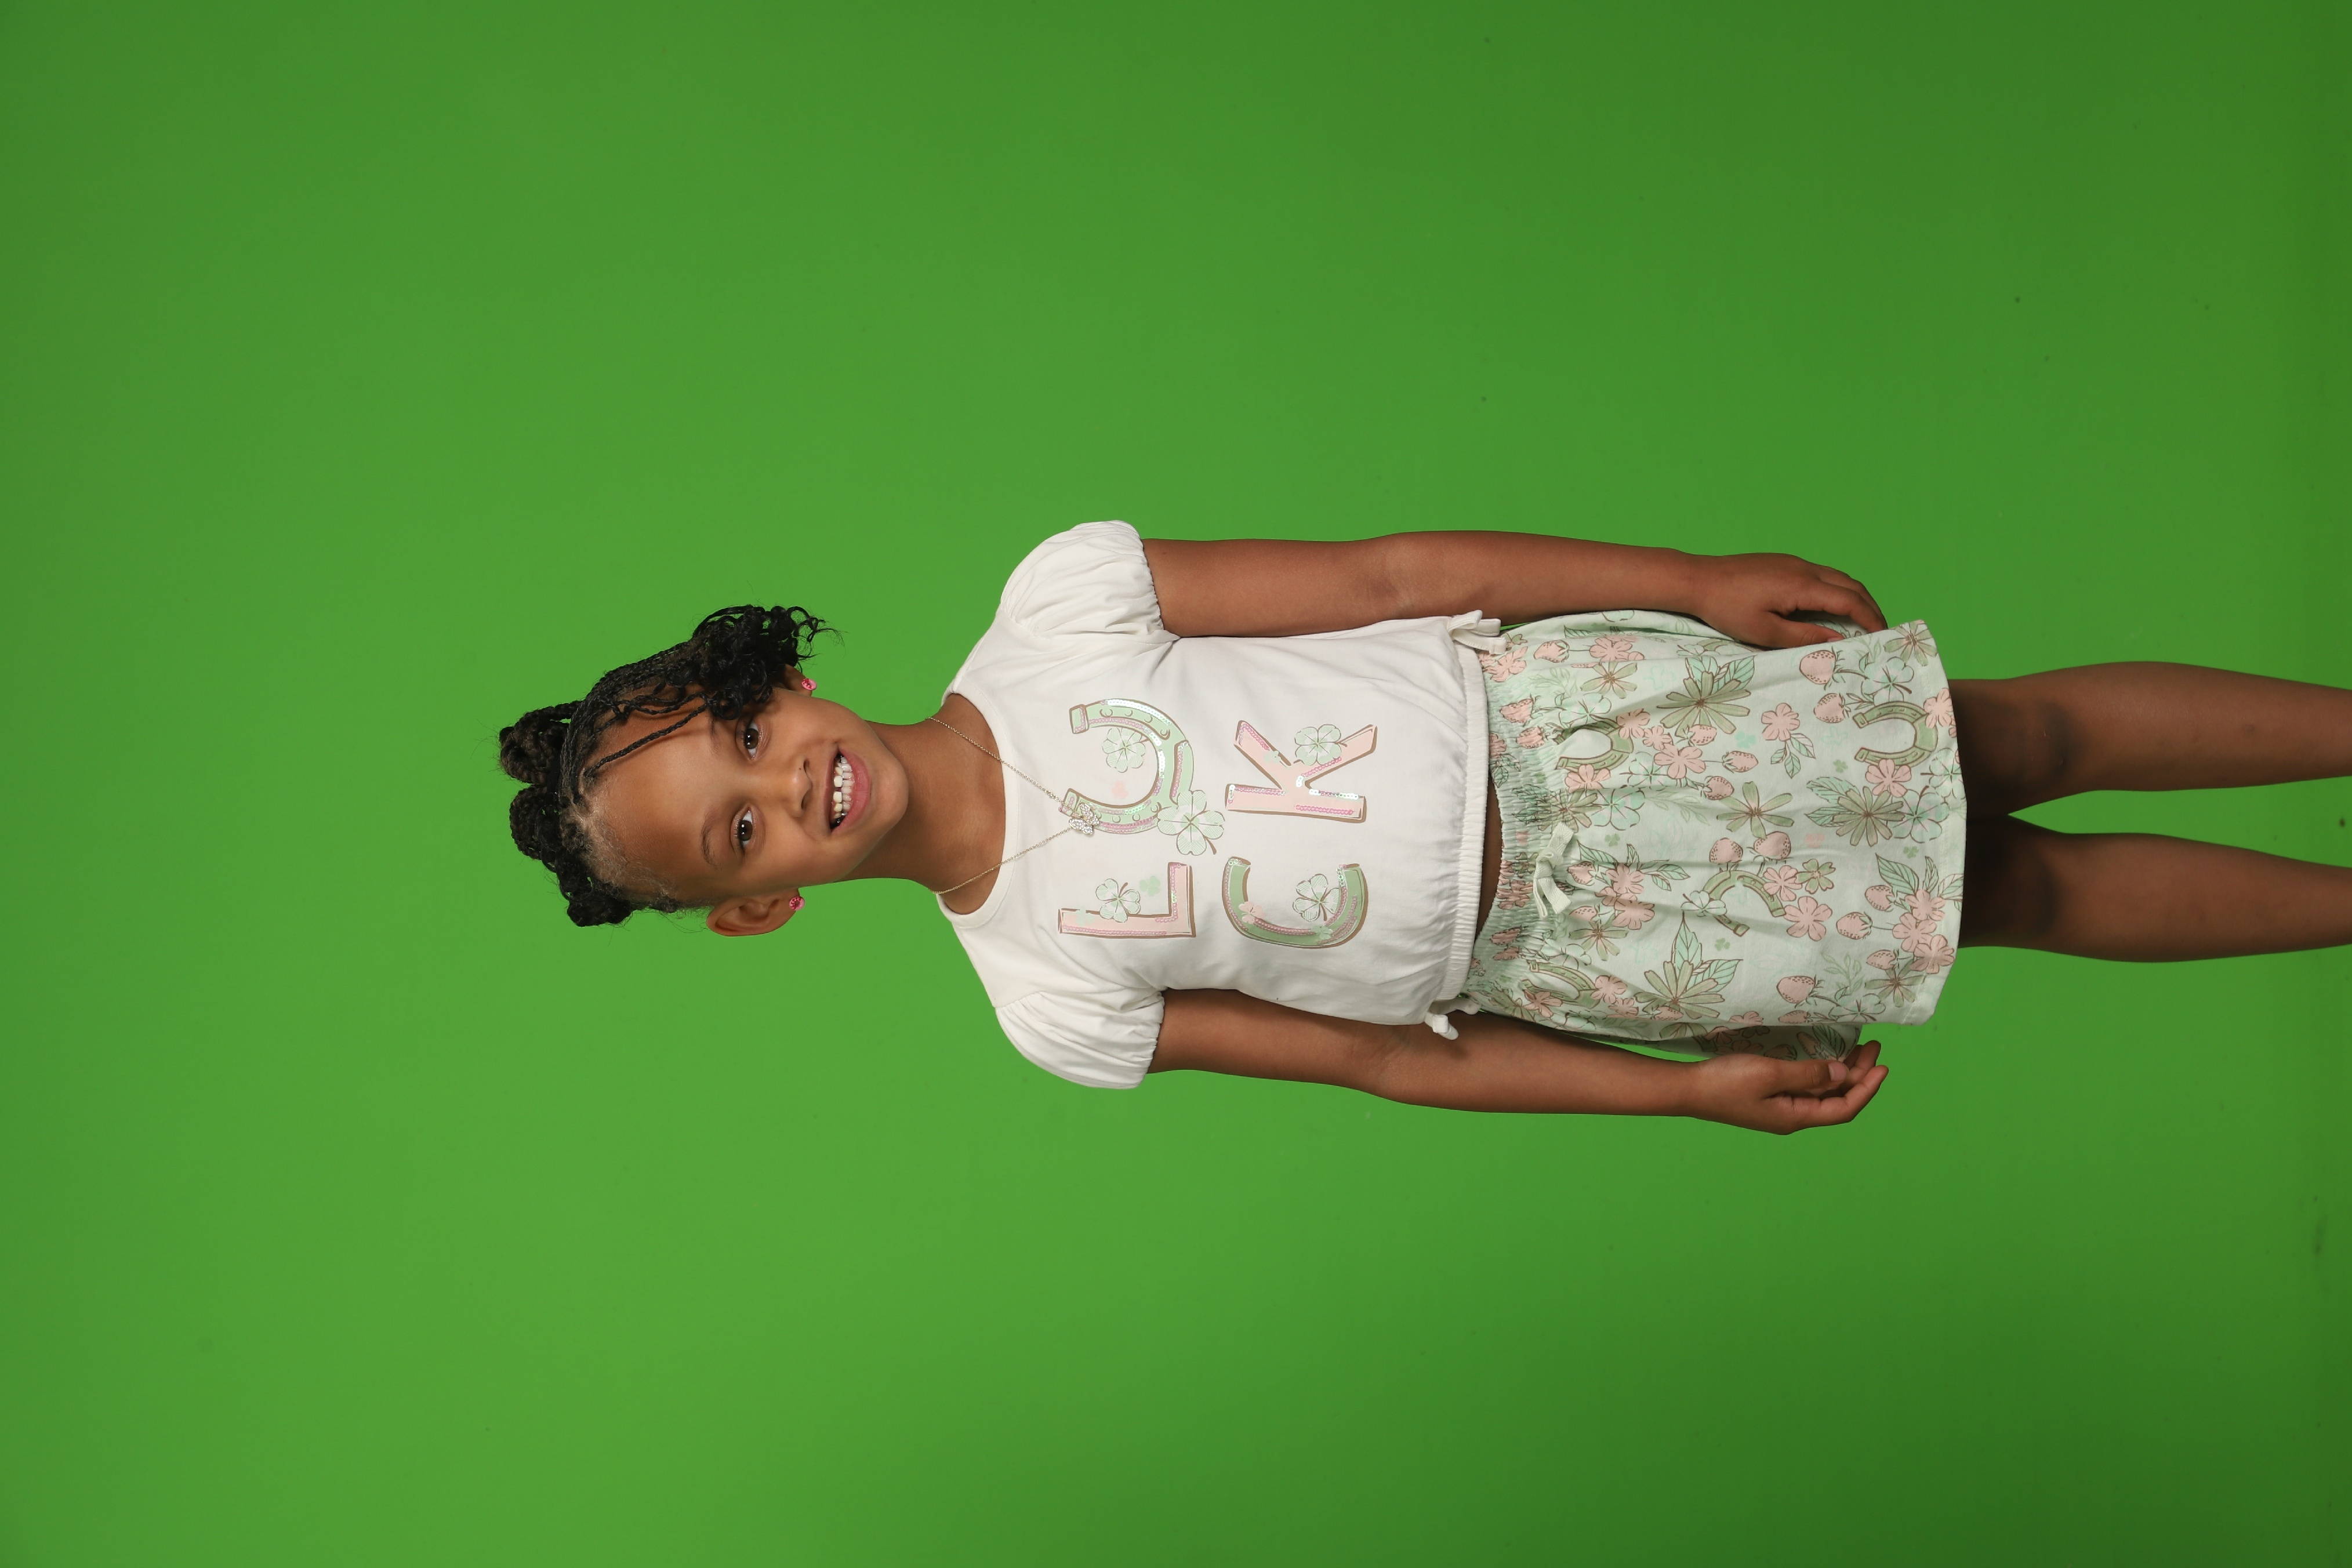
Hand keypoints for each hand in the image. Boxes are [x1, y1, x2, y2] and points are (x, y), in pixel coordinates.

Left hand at [1685, 553, 1886, 647]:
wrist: (1697, 579)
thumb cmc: (1727, 608)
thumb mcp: (1765, 631)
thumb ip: (1804, 636)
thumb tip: (1837, 640)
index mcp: (1802, 585)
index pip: (1850, 600)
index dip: (1871, 618)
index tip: (1883, 636)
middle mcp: (1804, 568)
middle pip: (1851, 585)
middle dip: (1870, 607)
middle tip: (1880, 630)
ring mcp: (1794, 562)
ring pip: (1837, 577)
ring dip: (1854, 597)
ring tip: (1862, 620)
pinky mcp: (1783, 562)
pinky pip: (1821, 574)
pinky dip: (1837, 590)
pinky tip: (1833, 606)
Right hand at [1686, 1040, 1887, 1132]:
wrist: (1688, 1090)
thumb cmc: (1725, 1083)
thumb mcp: (1769, 1074)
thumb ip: (1807, 1074)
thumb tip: (1840, 1074)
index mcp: (1795, 1117)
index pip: (1844, 1108)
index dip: (1867, 1089)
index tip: (1883, 1067)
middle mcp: (1792, 1116)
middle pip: (1836, 1099)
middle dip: (1858, 1075)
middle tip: (1874, 1047)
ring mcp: (1780, 1108)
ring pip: (1822, 1092)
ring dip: (1842, 1072)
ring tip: (1858, 1049)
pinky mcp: (1769, 1097)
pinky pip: (1806, 1087)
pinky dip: (1822, 1073)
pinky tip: (1826, 1058)